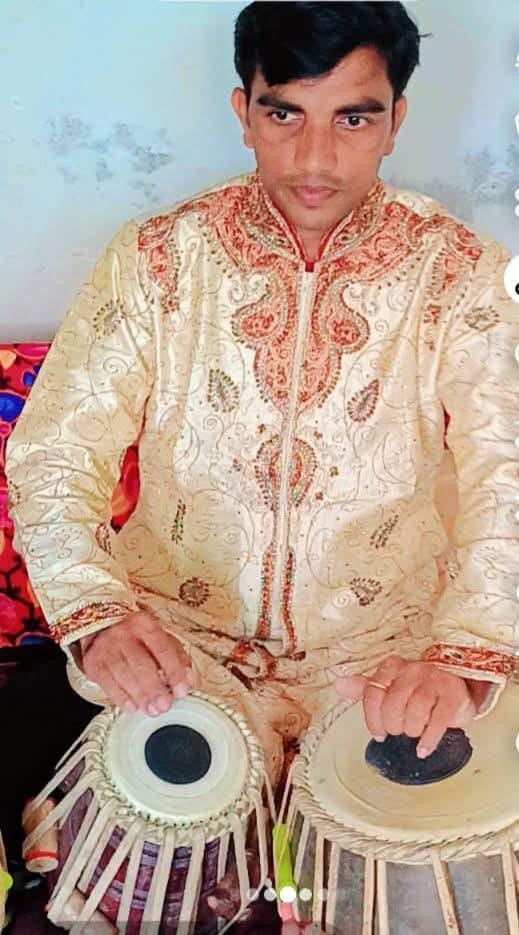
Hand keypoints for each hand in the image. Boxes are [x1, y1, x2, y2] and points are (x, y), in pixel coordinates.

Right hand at [81, 612, 194, 714]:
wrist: (99, 628)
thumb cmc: (135, 636)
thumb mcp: (158, 637)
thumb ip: (177, 656)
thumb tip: (189, 678)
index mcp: (145, 625)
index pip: (163, 649)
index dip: (174, 672)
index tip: (181, 690)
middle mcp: (124, 634)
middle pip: (141, 664)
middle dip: (155, 688)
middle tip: (164, 705)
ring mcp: (107, 649)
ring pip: (124, 675)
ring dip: (140, 696)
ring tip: (152, 710)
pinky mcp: (94, 664)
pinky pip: (108, 684)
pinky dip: (121, 698)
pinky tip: (133, 707)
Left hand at [335, 655, 485, 758]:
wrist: (457, 685)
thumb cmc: (418, 689)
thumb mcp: (390, 686)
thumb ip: (365, 688)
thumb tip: (338, 685)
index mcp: (392, 667)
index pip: (372, 692)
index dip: (372, 718)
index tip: (378, 734)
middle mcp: (412, 669)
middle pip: (393, 704)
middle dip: (394, 725)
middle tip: (399, 731)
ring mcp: (434, 680)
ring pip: (416, 711)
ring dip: (412, 730)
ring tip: (414, 734)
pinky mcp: (453, 694)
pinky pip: (439, 720)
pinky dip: (429, 739)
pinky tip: (423, 749)